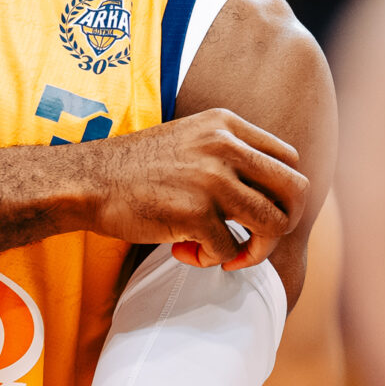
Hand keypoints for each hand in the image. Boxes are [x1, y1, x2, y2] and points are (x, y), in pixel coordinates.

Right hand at [79, 108, 305, 266]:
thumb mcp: (193, 139)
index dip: (283, 194)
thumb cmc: (139, 169)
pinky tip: (182, 251)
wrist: (88, 181)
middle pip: (296, 191)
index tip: (259, 213)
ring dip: (253, 251)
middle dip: (283, 225)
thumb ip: (231, 154)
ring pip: (273, 225)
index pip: (290, 159)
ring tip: (222, 253)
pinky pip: (228, 249)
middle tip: (256, 241)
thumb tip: (272, 193)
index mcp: (228, 125)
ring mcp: (212, 179)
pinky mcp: (194, 213)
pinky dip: (209, 260)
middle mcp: (226, 146)